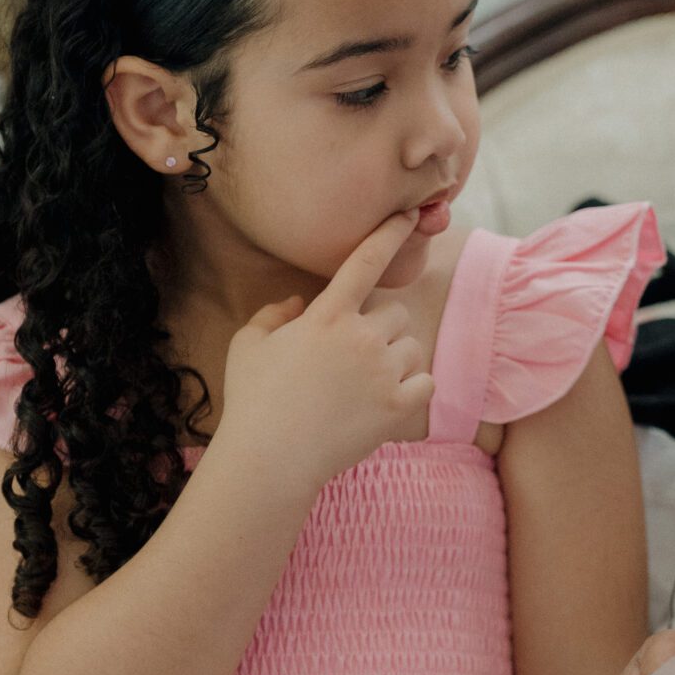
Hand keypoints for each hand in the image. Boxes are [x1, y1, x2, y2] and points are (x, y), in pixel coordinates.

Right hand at [219, 215, 434, 492]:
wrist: (271, 459)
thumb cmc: (253, 401)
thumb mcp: (248, 345)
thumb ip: (273, 315)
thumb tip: (299, 303)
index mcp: (326, 317)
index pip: (364, 263)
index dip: (388, 235)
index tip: (408, 215)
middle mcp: (360, 338)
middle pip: (395, 314)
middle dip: (380, 330)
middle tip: (354, 357)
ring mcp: (382, 372)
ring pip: (413, 347)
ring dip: (397, 359)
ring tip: (365, 384)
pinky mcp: (398, 406)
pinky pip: (426, 382)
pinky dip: (413, 389)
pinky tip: (388, 400)